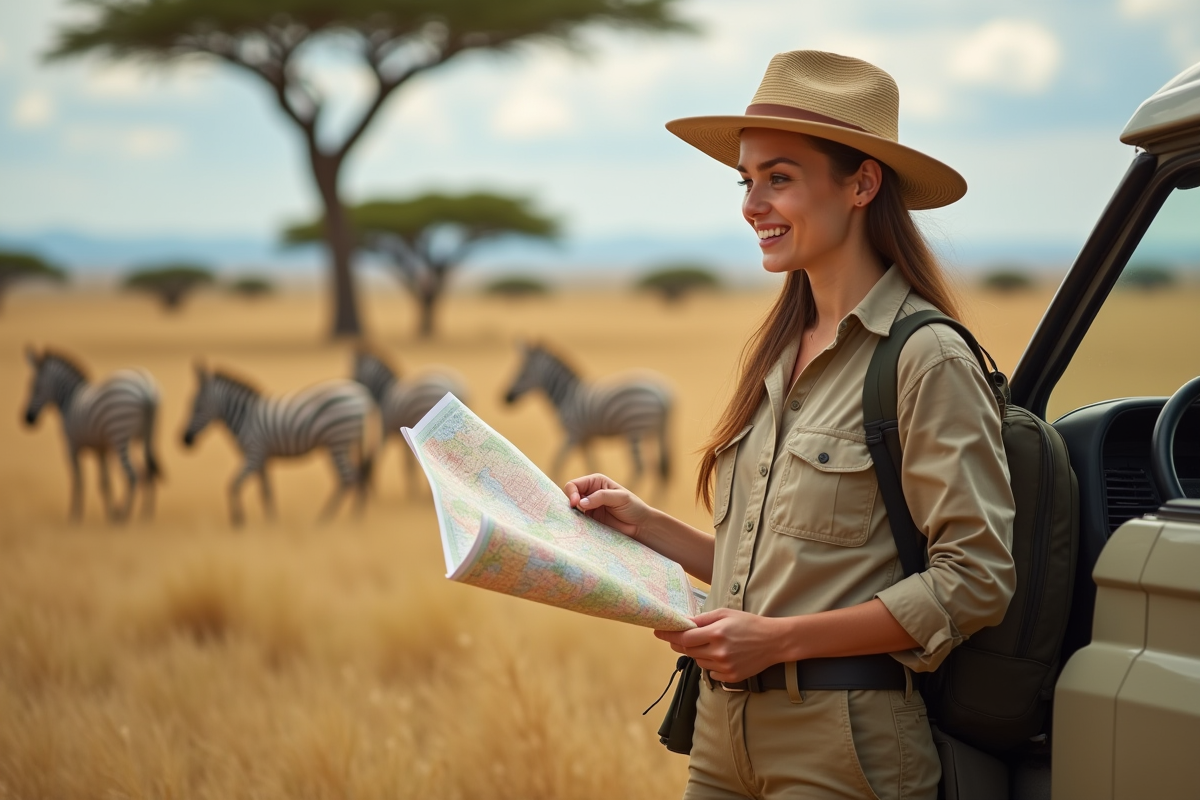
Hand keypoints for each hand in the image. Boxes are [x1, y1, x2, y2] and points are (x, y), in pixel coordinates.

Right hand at [563, 473, 650, 538]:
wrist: (640, 526)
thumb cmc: (633, 507)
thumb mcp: (620, 497)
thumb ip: (601, 497)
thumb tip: (581, 502)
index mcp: (595, 482)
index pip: (574, 484)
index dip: (571, 493)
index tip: (576, 503)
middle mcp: (590, 493)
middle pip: (569, 495)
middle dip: (569, 503)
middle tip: (574, 511)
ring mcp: (589, 508)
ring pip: (571, 509)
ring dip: (571, 514)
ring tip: (575, 520)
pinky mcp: (590, 521)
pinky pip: (577, 521)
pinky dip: (576, 523)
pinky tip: (579, 526)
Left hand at [654, 608, 789, 682]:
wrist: (773, 641)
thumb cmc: (749, 624)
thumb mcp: (725, 614)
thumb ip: (703, 619)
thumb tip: (683, 622)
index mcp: (716, 633)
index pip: (685, 638)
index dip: (670, 635)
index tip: (658, 632)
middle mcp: (719, 652)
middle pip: (688, 651)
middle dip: (681, 644)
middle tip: (679, 638)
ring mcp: (725, 667)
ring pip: (699, 662)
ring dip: (698, 653)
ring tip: (711, 644)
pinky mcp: (730, 677)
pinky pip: (710, 672)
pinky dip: (710, 664)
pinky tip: (721, 656)